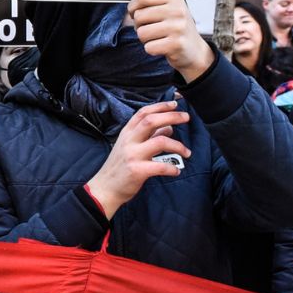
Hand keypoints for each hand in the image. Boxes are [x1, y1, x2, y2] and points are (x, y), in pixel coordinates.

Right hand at [85, 100, 189, 217]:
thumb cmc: (120, 167)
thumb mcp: (131, 147)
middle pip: (151, 121)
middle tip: (186, 118)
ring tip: (187, 152)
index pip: (143, 113)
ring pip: (160, 142)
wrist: (105, 188)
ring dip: (178, 145)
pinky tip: (176, 171)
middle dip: (172, 117)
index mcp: (127, 133)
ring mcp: (132, 155)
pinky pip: (160, 166)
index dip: (160, 106)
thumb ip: (149, 136)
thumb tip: (168, 127)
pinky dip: (172, 168)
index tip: (175, 104)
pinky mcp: (137, 170)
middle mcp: (129, 141)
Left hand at [128, 0, 213, 81]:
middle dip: (139, 26)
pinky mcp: (176, 44)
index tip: (133, 13)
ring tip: (158, 39)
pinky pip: (149, 47)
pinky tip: (163, 47)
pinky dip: (152, 50)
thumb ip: (150, 7)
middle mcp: (178, 11)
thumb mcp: (168, 11)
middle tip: (151, 30)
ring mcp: (178, 27)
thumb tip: (129, 11)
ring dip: (145, 39)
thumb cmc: (177, 30)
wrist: (195, 51)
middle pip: (139, 15)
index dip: (132, 6)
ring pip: (141, 33)